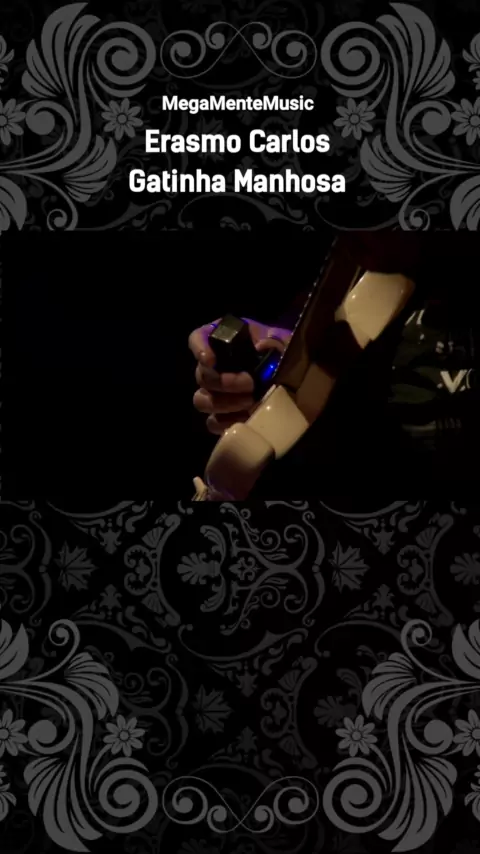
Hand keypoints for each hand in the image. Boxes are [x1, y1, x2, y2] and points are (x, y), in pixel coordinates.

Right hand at [189, 318, 291, 434]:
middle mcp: (213, 366)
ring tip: (251, 402)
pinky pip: (213, 422)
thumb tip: (262, 346)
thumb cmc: (282, 354)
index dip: (199, 348)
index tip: (211, 360)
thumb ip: (274, 341)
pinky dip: (227, 422)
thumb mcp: (282, 341)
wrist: (294, 378)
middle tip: (250, 384)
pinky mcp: (221, 416)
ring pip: (202, 400)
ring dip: (224, 403)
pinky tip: (247, 418)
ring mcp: (214, 393)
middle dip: (224, 381)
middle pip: (202, 375)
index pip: (198, 338)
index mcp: (223, 341)